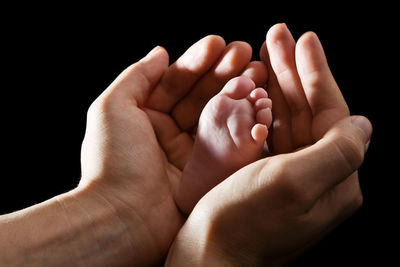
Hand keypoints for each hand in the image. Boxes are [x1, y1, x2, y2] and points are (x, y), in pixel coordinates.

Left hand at [78, 36, 266, 265]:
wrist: (125, 218)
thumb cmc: (113, 161)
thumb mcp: (113, 108)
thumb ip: (137, 76)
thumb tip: (160, 52)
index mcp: (146, 117)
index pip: (176, 82)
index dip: (197, 61)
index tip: (219, 43)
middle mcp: (169, 134)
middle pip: (201, 96)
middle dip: (223, 73)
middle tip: (246, 52)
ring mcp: (190, 154)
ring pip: (218, 116)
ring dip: (238, 93)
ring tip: (257, 71)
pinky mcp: (208, 173)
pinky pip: (229, 142)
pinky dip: (245, 122)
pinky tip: (258, 102)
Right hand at [165, 24, 371, 265]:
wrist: (209, 258)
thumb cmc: (243, 223)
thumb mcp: (294, 183)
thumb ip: (338, 150)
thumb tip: (361, 123)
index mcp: (334, 179)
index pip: (332, 112)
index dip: (317, 73)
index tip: (305, 40)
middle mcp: (317, 178)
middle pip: (309, 111)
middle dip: (293, 71)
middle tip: (278, 35)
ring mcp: (291, 178)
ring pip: (288, 119)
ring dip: (276, 85)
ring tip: (264, 55)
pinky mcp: (266, 180)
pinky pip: (270, 135)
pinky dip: (262, 109)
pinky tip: (254, 91)